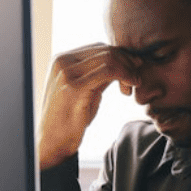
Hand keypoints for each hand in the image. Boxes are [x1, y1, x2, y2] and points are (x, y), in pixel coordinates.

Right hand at [38, 44, 138, 169]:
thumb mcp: (86, 91)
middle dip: (127, 61)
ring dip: (128, 69)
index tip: (134, 71)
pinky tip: (129, 88)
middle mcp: (62, 61)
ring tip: (135, 83)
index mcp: (61, 60)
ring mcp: (67, 72)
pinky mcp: (75, 86)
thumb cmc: (69, 120)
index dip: (121, 56)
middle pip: (105, 50)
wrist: (52, 143)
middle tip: (137, 77)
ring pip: (108, 57)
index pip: (98, 48)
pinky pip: (108, 71)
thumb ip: (98, 76)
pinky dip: (124, 75)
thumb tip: (121, 63)